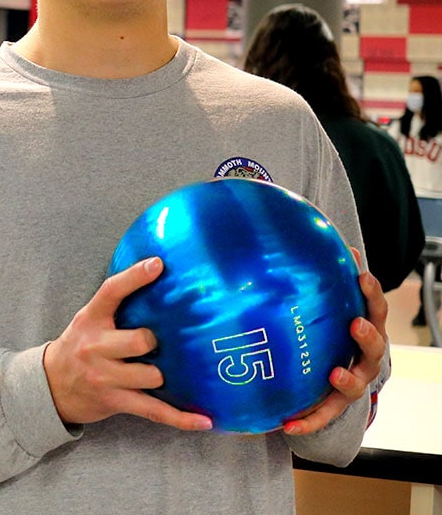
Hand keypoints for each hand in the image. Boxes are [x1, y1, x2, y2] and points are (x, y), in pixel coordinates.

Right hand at [43, 256, 212, 430]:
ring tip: (169, 370)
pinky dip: (181, 418)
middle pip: (139, 341)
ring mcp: (105, 377)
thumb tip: (156, 279)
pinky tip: (205, 420)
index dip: (134, 277)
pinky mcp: (115, 401)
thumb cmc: (79, 345)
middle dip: (155, 341)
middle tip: (157, 341)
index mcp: (91, 318)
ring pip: (151, 376)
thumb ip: (114, 306)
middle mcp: (96, 346)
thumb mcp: (88, 319)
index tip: (158, 264)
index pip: (111, 292)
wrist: (51, 386)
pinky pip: (154, 410)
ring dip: (165, 374)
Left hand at [282, 269, 387, 435]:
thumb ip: (326, 279)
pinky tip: (287, 425)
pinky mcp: (335, 403)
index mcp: (365, 327)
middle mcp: (365, 356)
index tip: (362, 275)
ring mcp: (354, 381)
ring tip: (334, 375)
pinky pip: (323, 414)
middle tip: (355, 324)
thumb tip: (312, 236)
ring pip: (356, 383)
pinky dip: (308, 421)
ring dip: (347, 379)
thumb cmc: (333, 330)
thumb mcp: (331, 306)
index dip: (370, 291)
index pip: (374, 307)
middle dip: (367, 335)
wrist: (338, 373)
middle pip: (375, 346)